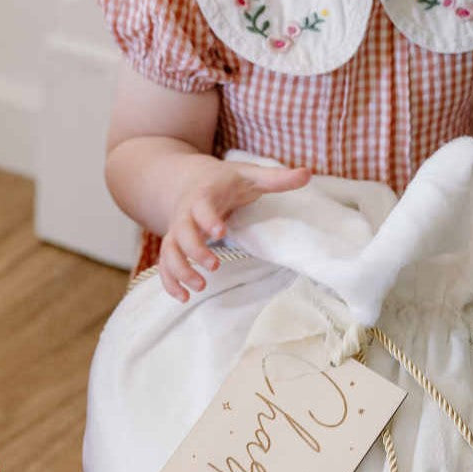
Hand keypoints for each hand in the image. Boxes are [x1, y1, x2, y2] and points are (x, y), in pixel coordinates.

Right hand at [159, 160, 310, 300]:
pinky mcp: (174, 245)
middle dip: (194, 250)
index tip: (220, 232)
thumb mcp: (251, 175)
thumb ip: (277, 178)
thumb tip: (307, 173)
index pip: (201, 206)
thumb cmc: (226, 181)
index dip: (208, 219)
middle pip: (180, 233)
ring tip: (200, 286)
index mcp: (204, 195)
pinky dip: (169, 282)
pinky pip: (165, 264)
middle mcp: (185, 214)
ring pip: (169, 251)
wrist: (192, 180)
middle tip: (215, 265)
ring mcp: (177, 231)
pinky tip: (184, 297)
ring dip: (180, 270)